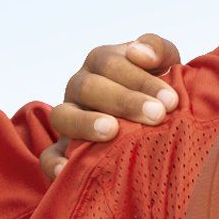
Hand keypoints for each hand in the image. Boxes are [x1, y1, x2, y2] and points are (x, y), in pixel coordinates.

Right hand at [41, 34, 183, 176]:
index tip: (170, 100)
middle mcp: (80, 86)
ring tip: (112, 131)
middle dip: (124, 100)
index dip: (141, 79)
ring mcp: (67, 117)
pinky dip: (54, 163)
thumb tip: (139, 52)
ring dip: (86, 122)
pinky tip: (68, 168)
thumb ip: (159, 50)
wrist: (149, 123)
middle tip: (156, 115)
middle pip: (90, 86)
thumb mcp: (165, 64)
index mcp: (102, 62)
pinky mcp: (61, 150)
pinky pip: (48, 156)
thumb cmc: (157, 90)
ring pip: (63, 115)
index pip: (113, 63)